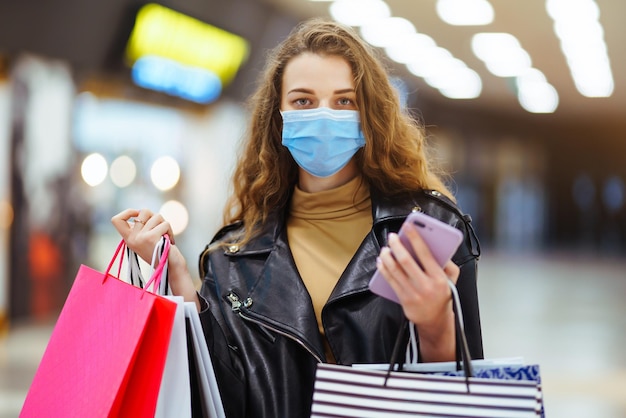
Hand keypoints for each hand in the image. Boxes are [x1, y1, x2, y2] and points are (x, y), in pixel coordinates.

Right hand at [111, 208, 175, 263]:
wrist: (170, 267)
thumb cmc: (160, 250)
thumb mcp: (145, 239)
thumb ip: (141, 227)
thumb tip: (140, 212)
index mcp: (128, 238)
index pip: (116, 220)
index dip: (128, 212)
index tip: (138, 215)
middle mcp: (131, 238)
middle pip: (143, 211)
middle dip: (155, 216)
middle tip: (159, 228)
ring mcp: (140, 238)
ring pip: (157, 216)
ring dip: (164, 224)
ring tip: (165, 236)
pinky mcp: (151, 238)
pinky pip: (165, 224)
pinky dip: (170, 230)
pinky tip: (170, 241)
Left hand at [376, 223, 458, 360]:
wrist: (435, 321)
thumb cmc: (443, 295)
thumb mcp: (452, 280)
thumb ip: (448, 264)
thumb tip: (435, 248)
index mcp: (439, 278)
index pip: (425, 253)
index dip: (415, 238)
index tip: (407, 226)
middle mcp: (425, 285)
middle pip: (406, 261)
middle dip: (397, 246)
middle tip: (392, 236)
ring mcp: (413, 293)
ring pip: (395, 270)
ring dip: (387, 257)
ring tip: (385, 248)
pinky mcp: (403, 299)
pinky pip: (390, 281)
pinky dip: (383, 269)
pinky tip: (381, 261)